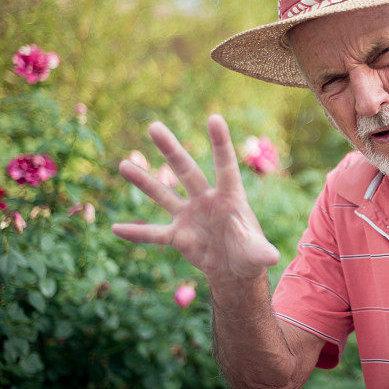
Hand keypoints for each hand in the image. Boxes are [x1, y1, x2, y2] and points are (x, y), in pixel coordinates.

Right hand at [112, 115, 279, 284]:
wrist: (234, 270)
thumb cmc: (250, 255)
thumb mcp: (257, 254)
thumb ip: (261, 251)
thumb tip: (272, 257)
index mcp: (230, 198)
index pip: (225, 166)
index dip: (220, 143)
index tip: (214, 118)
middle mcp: (207, 200)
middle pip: (187, 171)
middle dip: (171, 150)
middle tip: (154, 126)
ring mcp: (190, 216)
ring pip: (164, 194)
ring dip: (144, 181)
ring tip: (123, 165)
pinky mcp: (178, 235)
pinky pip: (153, 233)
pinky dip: (136, 233)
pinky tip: (116, 228)